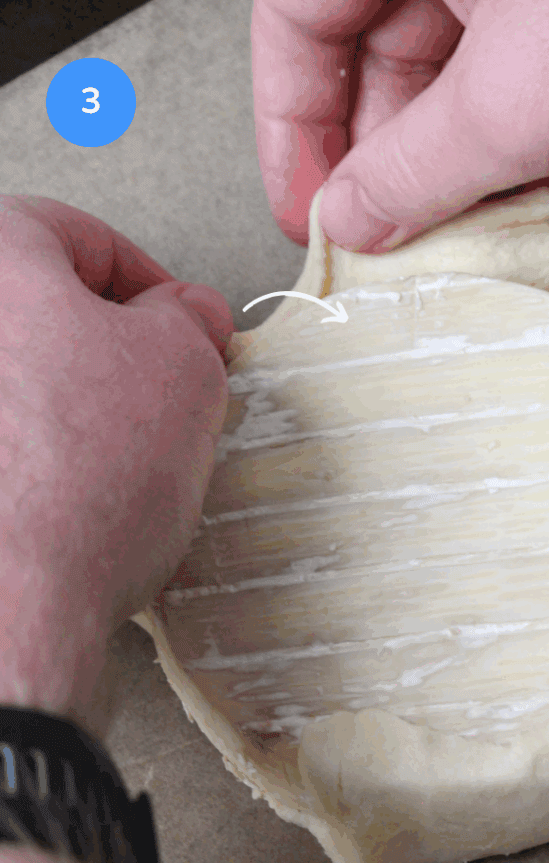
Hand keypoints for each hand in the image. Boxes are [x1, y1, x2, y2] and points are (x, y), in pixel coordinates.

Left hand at [0, 196, 231, 736]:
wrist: (13, 602)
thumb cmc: (86, 477)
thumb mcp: (184, 369)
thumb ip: (189, 318)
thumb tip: (189, 311)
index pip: (73, 232)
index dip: (149, 276)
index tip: (184, 322)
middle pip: (36, 307)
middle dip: (110, 341)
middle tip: (162, 385)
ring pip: (19, 378)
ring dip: (74, 400)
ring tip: (125, 454)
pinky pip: (6, 440)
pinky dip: (38, 453)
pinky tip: (78, 494)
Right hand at [251, 0, 548, 258]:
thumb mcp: (516, 101)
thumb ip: (416, 167)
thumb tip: (353, 219)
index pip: (302, 23)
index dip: (292, 129)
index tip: (309, 219)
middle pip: (386, 64)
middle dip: (391, 173)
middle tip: (393, 260)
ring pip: (465, 93)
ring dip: (464, 185)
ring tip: (462, 263)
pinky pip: (535, 101)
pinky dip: (531, 168)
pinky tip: (535, 233)